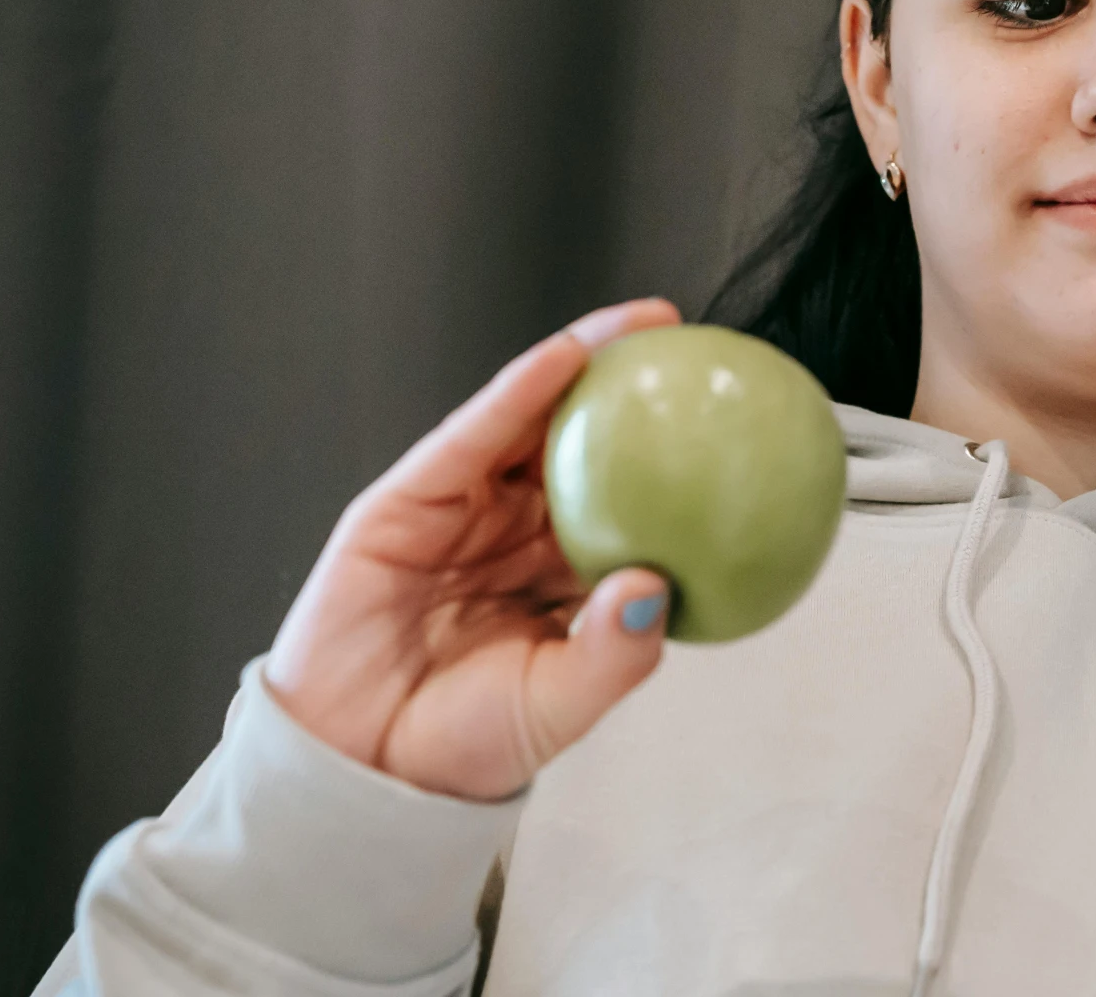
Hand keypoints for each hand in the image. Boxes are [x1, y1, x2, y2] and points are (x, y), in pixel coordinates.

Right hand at [263, 299, 681, 800]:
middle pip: (584, 442)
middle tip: (698, 347)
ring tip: (642, 325)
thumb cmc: (463, 742)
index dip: (676, 455)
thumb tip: (656, 587)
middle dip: (638, 388)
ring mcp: (462, 511)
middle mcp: (516, 531)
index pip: (629, 496)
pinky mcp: (405, 501)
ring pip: (530, 421)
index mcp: (560, 573)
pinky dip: (517, 392)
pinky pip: (470, 437)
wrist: (360, 770)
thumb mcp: (561, 703)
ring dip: (583, 361)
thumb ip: (614, 653)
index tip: (735, 420)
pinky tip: (563, 357)